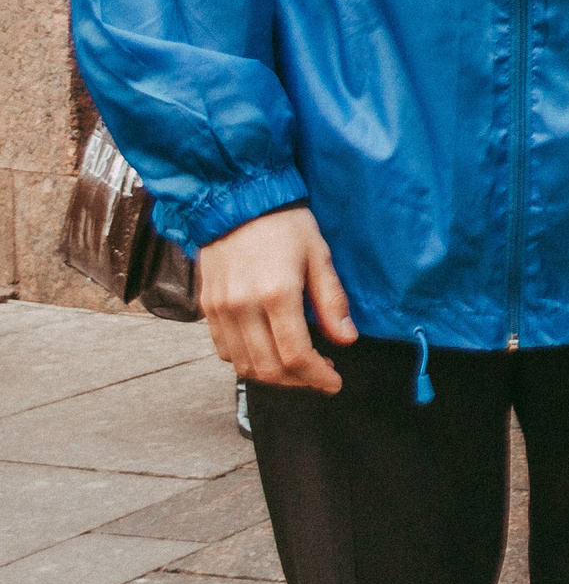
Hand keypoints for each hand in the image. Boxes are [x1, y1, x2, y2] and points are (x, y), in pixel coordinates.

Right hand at [200, 206, 356, 392]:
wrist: (236, 201)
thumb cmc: (284, 223)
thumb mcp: (319, 255)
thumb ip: (331, 300)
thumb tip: (346, 339)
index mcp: (276, 294)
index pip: (295, 356)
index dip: (317, 377)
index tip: (333, 383)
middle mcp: (243, 307)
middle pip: (268, 368)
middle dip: (298, 382)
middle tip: (321, 376)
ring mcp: (220, 310)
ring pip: (244, 365)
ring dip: (273, 376)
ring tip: (298, 367)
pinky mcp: (207, 308)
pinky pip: (225, 350)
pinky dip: (247, 361)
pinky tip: (268, 351)